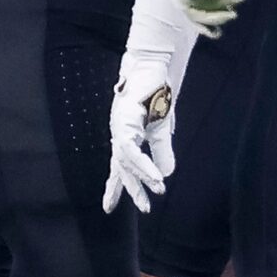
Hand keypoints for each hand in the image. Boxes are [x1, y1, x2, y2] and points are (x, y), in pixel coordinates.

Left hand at [102, 50, 176, 213]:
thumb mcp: (161, 128)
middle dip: (131, 190)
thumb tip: (167, 174)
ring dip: (144, 178)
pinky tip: (157, 178)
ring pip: (128, 162)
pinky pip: (133, 151)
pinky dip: (145, 165)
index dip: (115, 188)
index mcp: (125, 137)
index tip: (109, 208)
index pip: (120, 167)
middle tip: (144, 209)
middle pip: (122, 169)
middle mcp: (118, 134)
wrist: (152, 66)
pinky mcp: (125, 121)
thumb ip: (161, 151)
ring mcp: (120, 127)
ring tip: (157, 192)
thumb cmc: (154, 93)